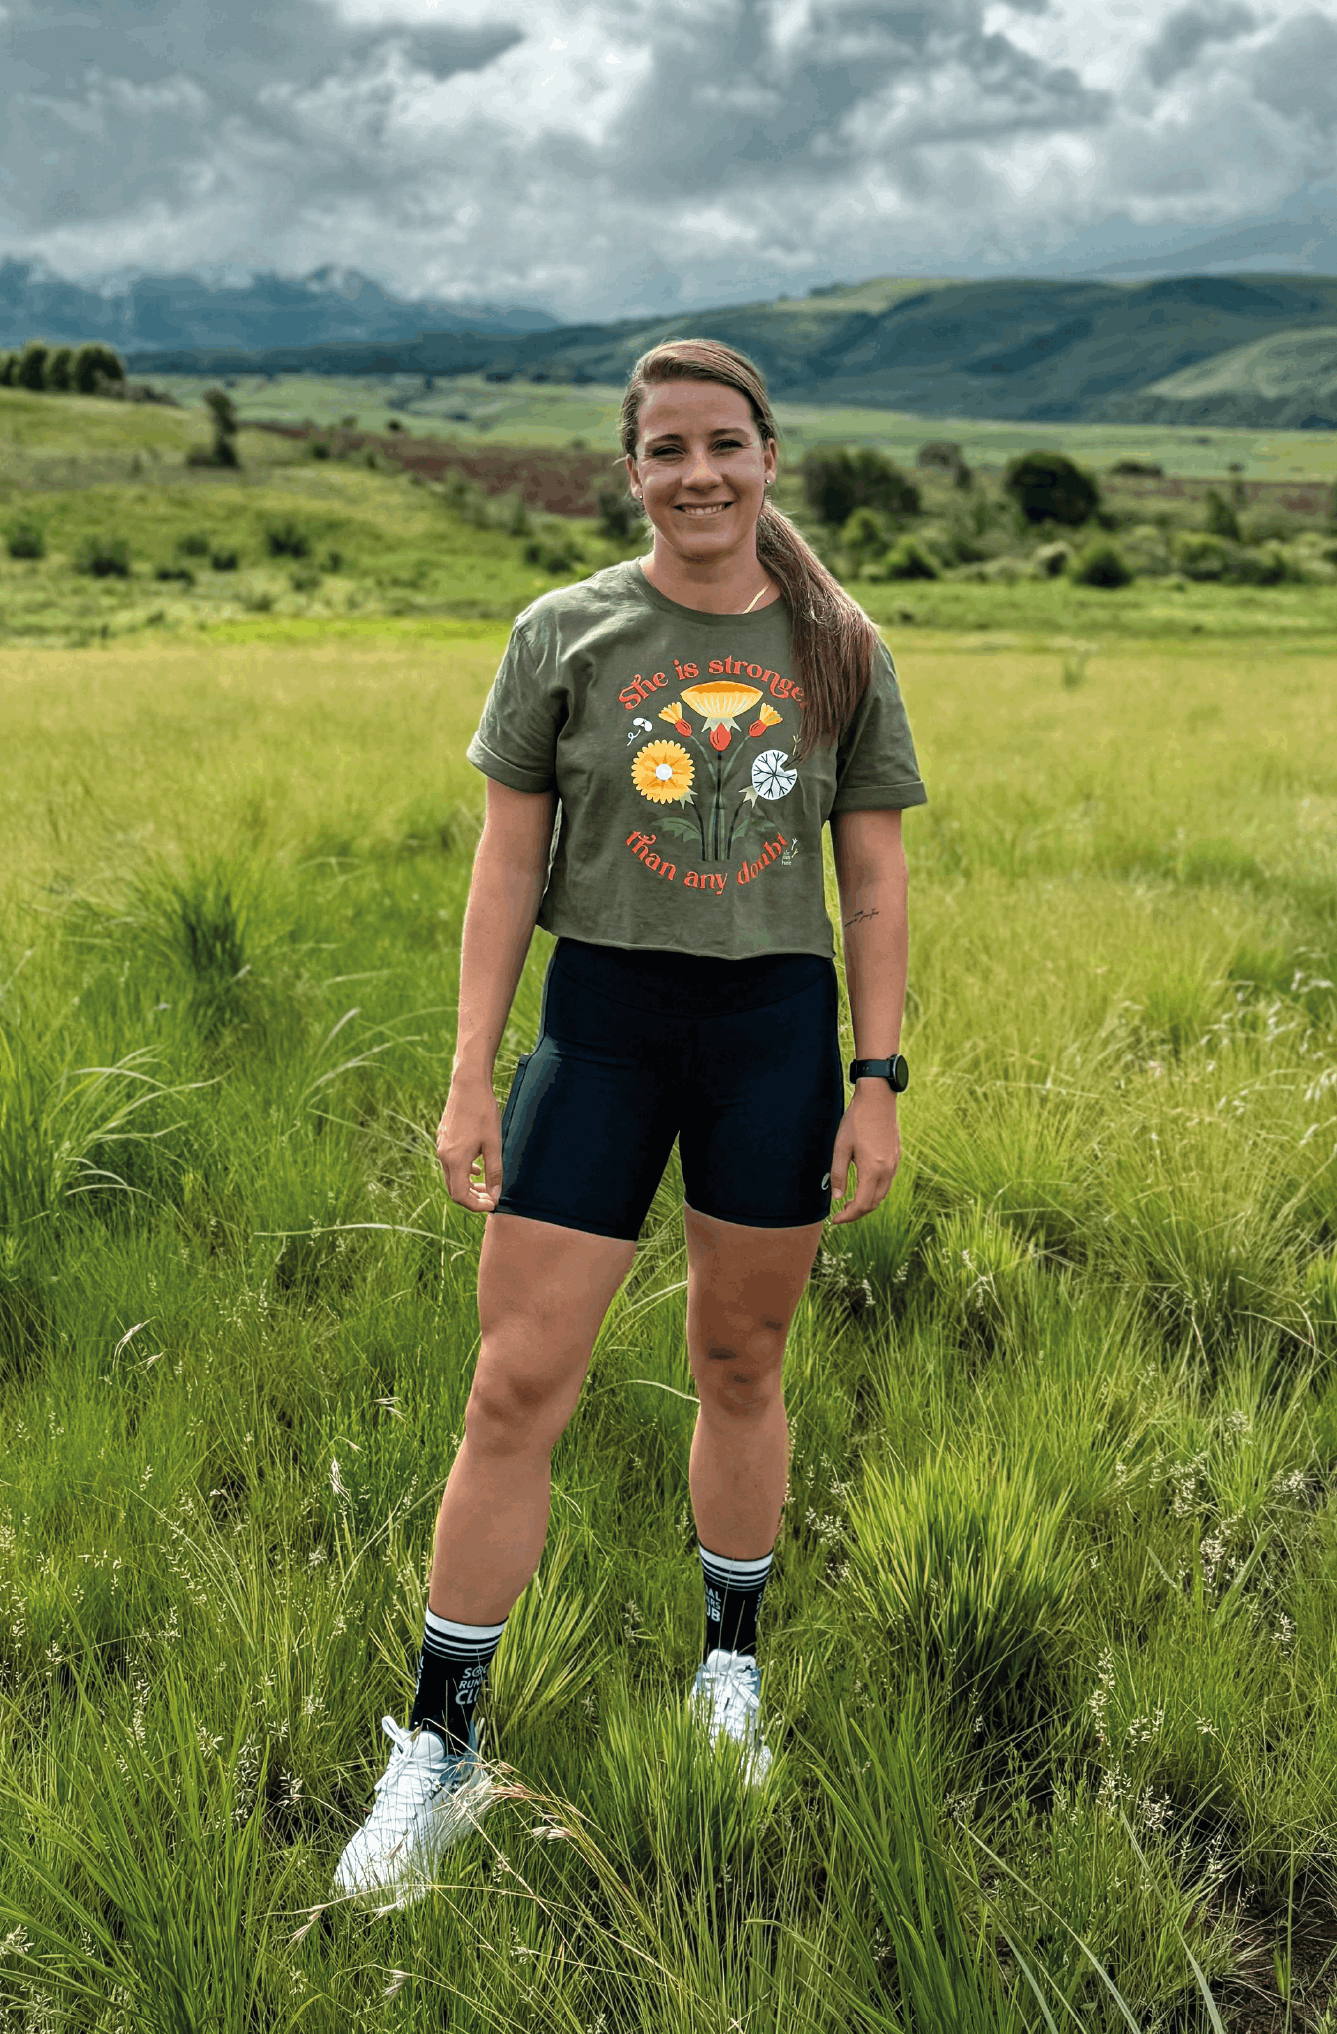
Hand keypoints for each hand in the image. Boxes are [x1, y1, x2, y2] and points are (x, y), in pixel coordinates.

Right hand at [436, 1072, 502, 1212]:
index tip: (492, 1203)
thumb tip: (496, 1195)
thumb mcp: (494, 1145)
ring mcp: (441, 1146)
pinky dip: (463, 1171)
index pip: (460, 1196)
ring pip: (452, 1176)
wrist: (468, 1085)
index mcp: (455, 1160)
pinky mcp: (443, 1138)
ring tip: (486, 1186)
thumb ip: (494, 1173)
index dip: (476, 1205)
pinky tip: (477, 1168)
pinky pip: (450, 1163)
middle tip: (491, 1198)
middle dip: (472, 1198)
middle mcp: (443, 1156)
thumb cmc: (483, 1113)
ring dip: (468, 1185)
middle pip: (454, 1189)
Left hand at [828, 1085, 900, 1224]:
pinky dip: (874, 1192)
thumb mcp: (840, 1148)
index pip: (861, 1205)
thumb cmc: (856, 1121)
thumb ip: (838, 1175)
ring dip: (866, 1203)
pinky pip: (887, 1183)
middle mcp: (887, 1171)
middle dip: (856, 1213)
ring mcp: (894, 1165)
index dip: (848, 1217)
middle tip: (840, 1213)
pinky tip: (862, 1186)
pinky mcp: (896, 1158)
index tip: (834, 1220)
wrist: (878, 1100)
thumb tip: (837, 1198)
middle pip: (873, 1204)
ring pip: (882, 1195)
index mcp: (872, 1170)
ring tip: (849, 1202)